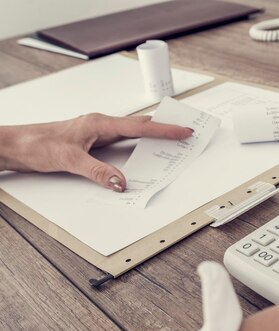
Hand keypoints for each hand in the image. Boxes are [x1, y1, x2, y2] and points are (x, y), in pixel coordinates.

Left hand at [0, 113, 192, 191]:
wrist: (16, 145)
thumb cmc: (37, 144)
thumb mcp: (69, 160)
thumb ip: (98, 172)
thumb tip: (121, 182)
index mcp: (100, 123)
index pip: (140, 127)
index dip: (164, 130)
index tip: (183, 131)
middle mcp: (101, 125)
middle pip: (141, 125)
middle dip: (164, 128)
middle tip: (185, 131)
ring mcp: (98, 133)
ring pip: (132, 133)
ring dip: (152, 137)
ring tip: (171, 140)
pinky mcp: (93, 142)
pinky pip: (122, 142)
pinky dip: (137, 146)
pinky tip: (141, 153)